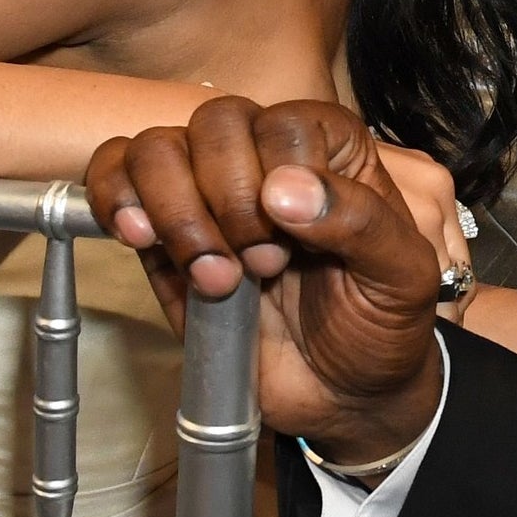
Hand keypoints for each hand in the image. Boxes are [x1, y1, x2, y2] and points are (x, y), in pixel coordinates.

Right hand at [87, 96, 445, 452]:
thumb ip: (361, 222)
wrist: (343, 394)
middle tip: (263, 265)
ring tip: (213, 275)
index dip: (283, 180)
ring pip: (157, 148)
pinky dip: (114, 198)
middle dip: (231, 200)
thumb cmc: (380, 324)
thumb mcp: (402, 277)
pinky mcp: (161, 234)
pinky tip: (140, 236)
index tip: (297, 243)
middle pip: (215, 124)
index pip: (284, 123)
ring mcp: (205, 192)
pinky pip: (114, 178)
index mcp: (331, 150)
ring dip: (177, 211)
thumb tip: (285, 189)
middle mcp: (264, 157)